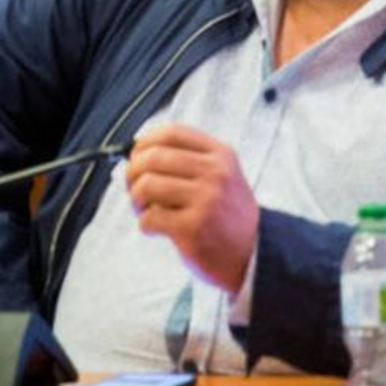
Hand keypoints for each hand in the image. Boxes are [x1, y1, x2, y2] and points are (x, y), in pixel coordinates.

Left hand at [126, 124, 258, 293]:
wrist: (252, 253)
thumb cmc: (229, 214)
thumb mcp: (223, 175)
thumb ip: (190, 159)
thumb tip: (140, 152)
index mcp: (220, 155)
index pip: (172, 132)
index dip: (145, 142)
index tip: (137, 155)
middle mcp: (215, 173)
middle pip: (153, 157)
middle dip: (133, 172)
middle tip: (134, 187)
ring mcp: (205, 200)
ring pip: (147, 185)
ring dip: (136, 199)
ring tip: (145, 209)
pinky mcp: (192, 228)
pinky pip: (150, 218)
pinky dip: (145, 224)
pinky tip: (156, 227)